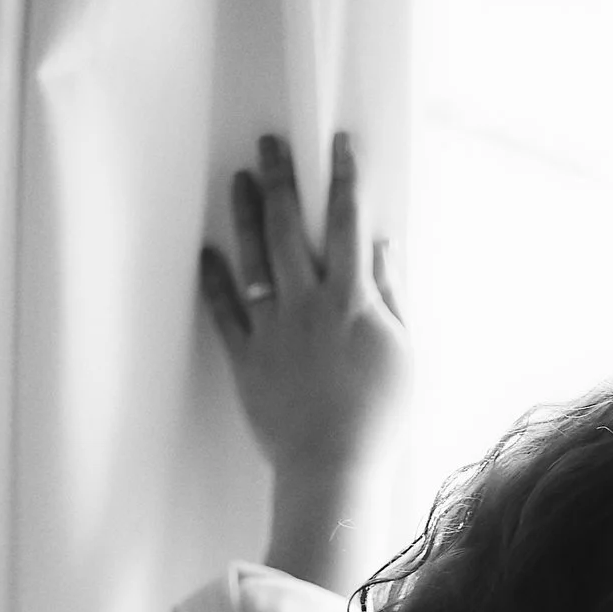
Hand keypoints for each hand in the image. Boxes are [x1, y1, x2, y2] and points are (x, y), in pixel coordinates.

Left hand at [200, 130, 416, 589]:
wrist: (333, 469)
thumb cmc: (379, 417)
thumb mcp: (405, 353)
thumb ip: (393, 295)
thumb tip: (382, 245)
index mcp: (351, 300)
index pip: (348, 224)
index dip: (344, 180)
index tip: (340, 144)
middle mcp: (306, 303)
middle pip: (292, 228)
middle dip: (282, 179)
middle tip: (270, 143)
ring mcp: (272, 329)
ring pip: (254, 258)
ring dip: (247, 214)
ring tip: (240, 179)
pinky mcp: (246, 358)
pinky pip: (224, 311)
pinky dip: (214, 280)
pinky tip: (207, 252)